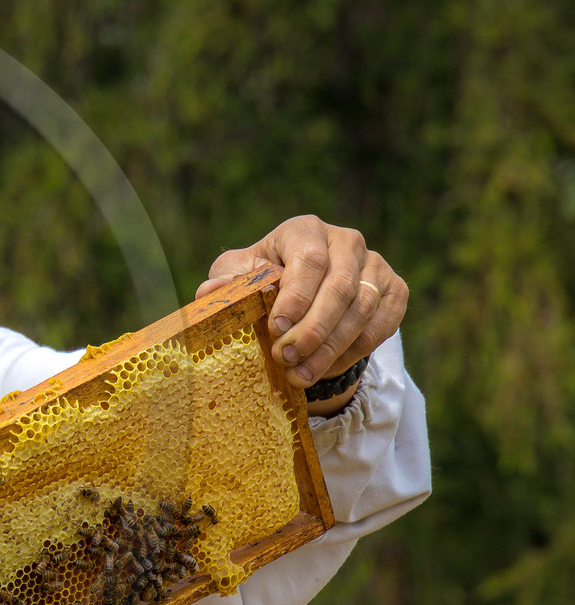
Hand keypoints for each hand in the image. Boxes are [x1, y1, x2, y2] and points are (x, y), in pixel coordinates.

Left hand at [195, 215, 408, 410]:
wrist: (299, 292)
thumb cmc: (260, 280)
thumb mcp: (236, 277)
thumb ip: (225, 283)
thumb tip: (211, 291)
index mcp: (304, 230)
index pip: (308, 259)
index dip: (295, 296)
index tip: (276, 329)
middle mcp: (345, 241)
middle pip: (339, 287)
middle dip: (312, 329)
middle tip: (287, 358)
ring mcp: (374, 264)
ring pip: (362, 309)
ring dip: (331, 347)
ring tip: (301, 374)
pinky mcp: (394, 289)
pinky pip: (382, 323)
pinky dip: (355, 351)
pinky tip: (326, 368)